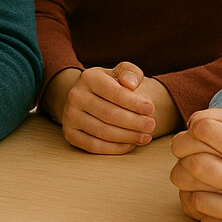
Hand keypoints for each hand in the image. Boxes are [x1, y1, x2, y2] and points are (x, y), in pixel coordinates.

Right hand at [45, 63, 178, 153]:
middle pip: (109, 114)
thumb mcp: (120, 72)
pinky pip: (94, 146)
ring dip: (127, 137)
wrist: (87, 96)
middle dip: (134, 122)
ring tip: (145, 136)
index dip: (134, 103)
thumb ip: (130, 73)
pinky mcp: (70, 133)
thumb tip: (130, 83)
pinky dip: (115, 148)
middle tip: (151, 126)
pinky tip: (130, 145)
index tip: (151, 109)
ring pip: (102, 132)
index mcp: (89, 77)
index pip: (114, 92)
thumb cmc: (110, 84)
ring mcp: (70, 116)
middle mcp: (76, 96)